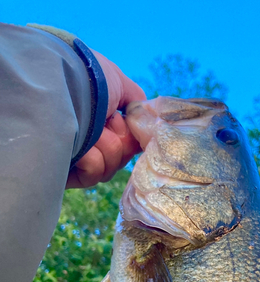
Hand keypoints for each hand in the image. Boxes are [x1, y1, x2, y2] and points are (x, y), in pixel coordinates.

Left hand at [66, 51, 145, 188]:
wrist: (63, 82)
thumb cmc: (88, 78)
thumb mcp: (118, 83)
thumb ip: (136, 101)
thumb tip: (146, 118)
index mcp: (102, 124)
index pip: (129, 145)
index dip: (132, 138)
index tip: (129, 124)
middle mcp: (91, 142)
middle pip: (122, 158)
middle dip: (119, 141)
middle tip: (107, 123)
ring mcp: (79, 159)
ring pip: (111, 167)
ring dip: (106, 147)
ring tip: (92, 131)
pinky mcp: (68, 172)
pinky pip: (95, 174)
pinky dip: (92, 159)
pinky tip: (81, 147)